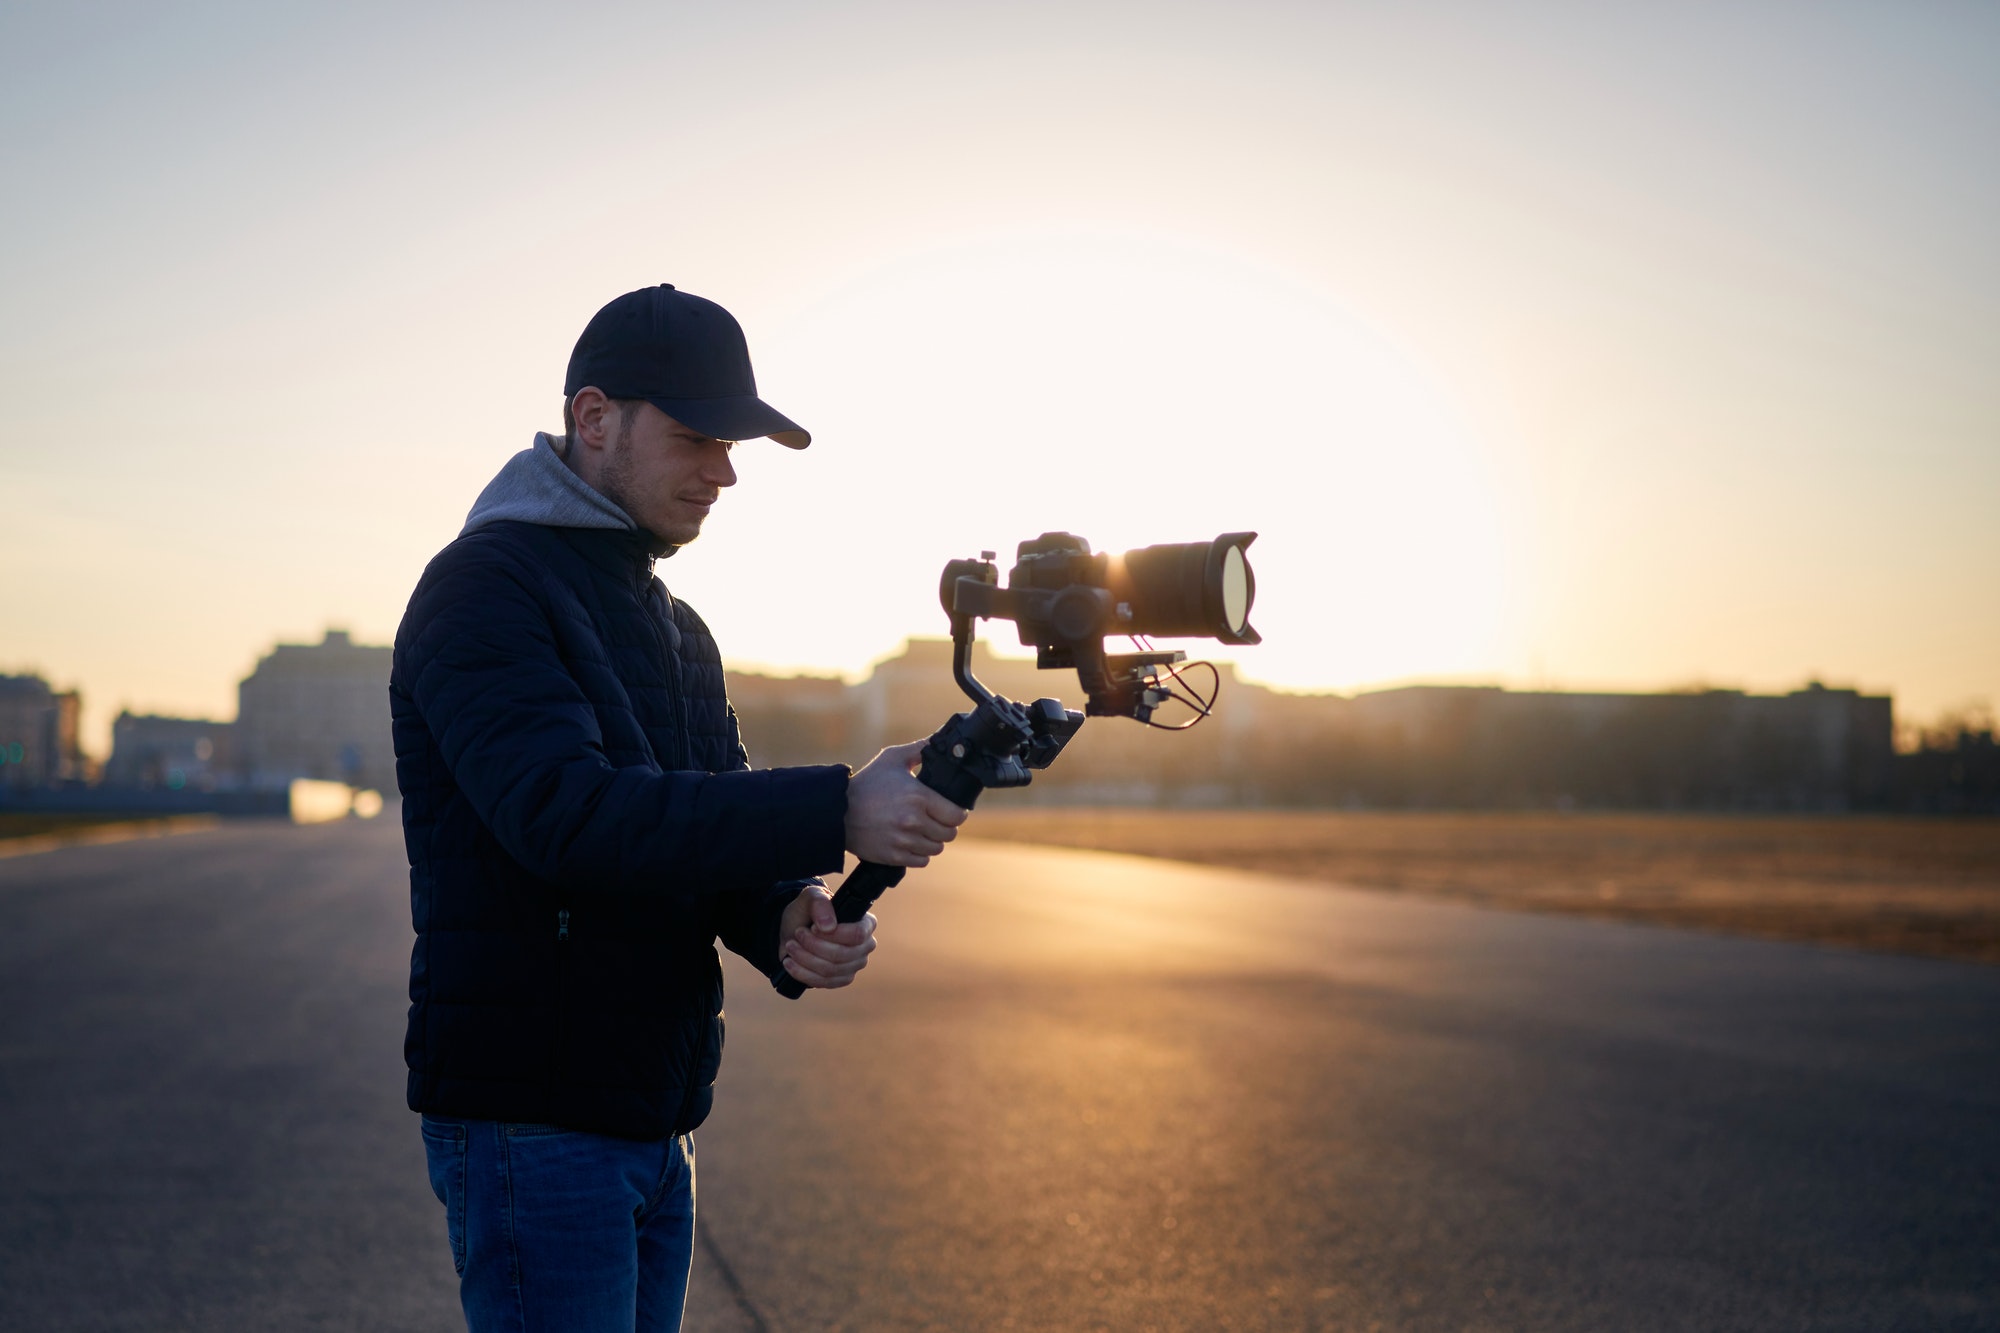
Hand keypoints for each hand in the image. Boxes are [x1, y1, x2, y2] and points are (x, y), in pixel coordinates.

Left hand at [777, 884, 876, 988]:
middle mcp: (865, 946)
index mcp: (866, 923)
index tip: (813, 927)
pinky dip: (802, 973)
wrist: (795, 929)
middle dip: (813, 946)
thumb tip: (828, 926)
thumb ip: (820, 903)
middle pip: (842, 955)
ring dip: (804, 958)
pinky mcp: (841, 980)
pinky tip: (790, 962)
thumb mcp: (810, 897)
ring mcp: (854, 965)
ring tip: (790, 946)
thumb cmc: (808, 911)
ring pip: (830, 970)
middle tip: (797, 934)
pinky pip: (823, 983)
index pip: (858, 934)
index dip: (833, 934)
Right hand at [843, 740, 968, 866]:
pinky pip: (921, 861)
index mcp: (919, 797)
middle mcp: (914, 821)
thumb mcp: (892, 759)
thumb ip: (919, 749)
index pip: (957, 815)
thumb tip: (938, 740)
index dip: (957, 812)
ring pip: (936, 849)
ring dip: (933, 840)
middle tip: (936, 819)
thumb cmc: (866, 783)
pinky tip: (911, 842)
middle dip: (946, 826)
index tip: (952, 810)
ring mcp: (904, 841)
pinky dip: (919, 854)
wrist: (838, 812)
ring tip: (922, 830)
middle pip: (949, 834)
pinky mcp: (894, 856)